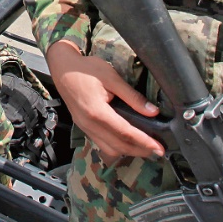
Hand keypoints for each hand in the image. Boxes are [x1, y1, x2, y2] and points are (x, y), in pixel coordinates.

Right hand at [46, 40, 160, 157]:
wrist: (63, 69)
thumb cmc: (86, 70)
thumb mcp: (112, 78)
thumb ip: (133, 96)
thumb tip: (152, 111)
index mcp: (97, 112)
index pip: (125, 133)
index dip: (145, 142)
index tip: (159, 148)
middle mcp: (89, 125)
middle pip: (118, 146)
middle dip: (140, 151)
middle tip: (157, 151)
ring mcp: (85, 128)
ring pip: (109, 148)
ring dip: (129, 151)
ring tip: (145, 148)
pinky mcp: (83, 127)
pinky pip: (102, 143)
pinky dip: (117, 147)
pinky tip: (127, 142)